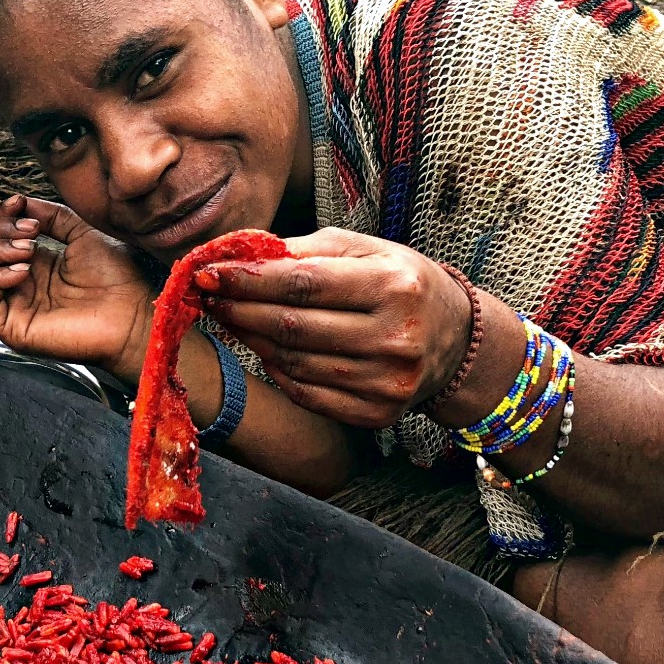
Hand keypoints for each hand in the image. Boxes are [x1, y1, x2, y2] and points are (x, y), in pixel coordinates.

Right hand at [0, 195, 155, 382]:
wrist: (132, 314)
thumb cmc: (117, 281)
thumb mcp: (81, 233)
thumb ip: (49, 216)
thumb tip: (18, 203)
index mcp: (33, 266)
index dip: (0, 217)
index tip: (19, 203)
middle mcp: (19, 287)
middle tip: (31, 231)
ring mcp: (14, 308)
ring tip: (27, 250)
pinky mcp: (13, 329)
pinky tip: (24, 270)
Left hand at [197, 229, 472, 428]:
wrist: (454, 339)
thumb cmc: (400, 283)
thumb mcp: (365, 250)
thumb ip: (305, 250)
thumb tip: (238, 254)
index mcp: (393, 285)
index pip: (302, 284)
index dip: (249, 280)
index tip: (210, 273)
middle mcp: (394, 337)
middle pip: (292, 327)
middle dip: (241, 310)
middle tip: (209, 296)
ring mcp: (386, 381)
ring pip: (294, 363)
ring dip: (252, 340)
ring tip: (233, 318)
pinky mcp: (376, 413)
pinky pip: (306, 394)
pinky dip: (278, 370)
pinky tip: (265, 349)